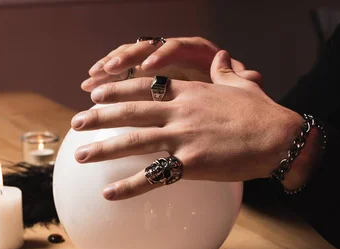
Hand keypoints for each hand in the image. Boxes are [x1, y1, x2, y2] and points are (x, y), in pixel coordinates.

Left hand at [72, 50, 302, 200]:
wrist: (280, 139)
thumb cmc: (262, 113)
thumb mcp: (240, 86)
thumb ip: (225, 71)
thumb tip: (220, 56)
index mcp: (189, 92)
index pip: (143, 87)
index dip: (116, 89)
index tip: (95, 92)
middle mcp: (179, 112)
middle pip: (129, 112)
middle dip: (98, 117)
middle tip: (75, 122)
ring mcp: (183, 138)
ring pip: (133, 141)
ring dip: (103, 149)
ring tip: (80, 155)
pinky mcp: (190, 164)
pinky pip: (153, 177)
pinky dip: (129, 186)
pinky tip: (108, 194)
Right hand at [81, 37, 261, 91]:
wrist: (230, 109)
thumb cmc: (235, 101)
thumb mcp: (240, 92)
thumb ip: (240, 83)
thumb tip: (250, 76)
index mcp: (198, 54)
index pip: (178, 47)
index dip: (163, 55)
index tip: (149, 68)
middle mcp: (174, 55)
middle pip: (147, 49)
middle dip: (126, 59)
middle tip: (107, 70)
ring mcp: (158, 64)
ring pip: (130, 60)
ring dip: (109, 68)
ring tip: (91, 79)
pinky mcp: (146, 77)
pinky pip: (123, 74)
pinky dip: (107, 79)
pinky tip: (90, 85)